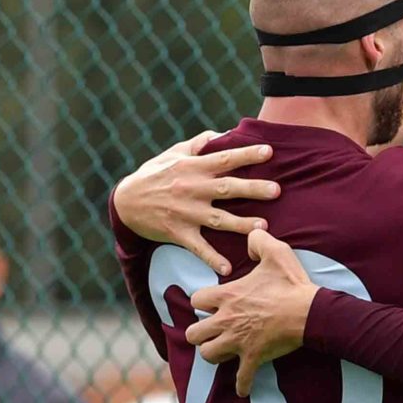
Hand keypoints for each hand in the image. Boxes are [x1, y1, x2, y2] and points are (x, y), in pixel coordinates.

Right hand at [111, 132, 281, 275]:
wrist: (125, 202)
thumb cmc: (153, 174)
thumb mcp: (173, 154)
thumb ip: (198, 144)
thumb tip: (221, 133)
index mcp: (193, 167)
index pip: (224, 158)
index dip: (246, 155)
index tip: (269, 152)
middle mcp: (191, 189)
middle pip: (227, 188)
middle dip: (252, 189)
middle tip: (276, 190)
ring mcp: (185, 212)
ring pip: (217, 219)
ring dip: (240, 224)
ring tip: (263, 227)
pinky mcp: (177, 232)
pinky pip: (198, 247)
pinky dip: (212, 258)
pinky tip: (227, 268)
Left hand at [186, 230, 318, 397]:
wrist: (310, 312)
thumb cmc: (292, 283)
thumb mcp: (276, 252)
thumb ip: (259, 240)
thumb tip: (253, 233)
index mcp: (227, 296)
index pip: (196, 300)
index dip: (201, 302)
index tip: (211, 304)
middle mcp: (227, 320)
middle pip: (193, 333)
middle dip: (200, 333)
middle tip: (211, 331)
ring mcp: (238, 341)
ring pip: (208, 355)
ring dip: (213, 354)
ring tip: (222, 351)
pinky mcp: (254, 357)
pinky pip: (241, 378)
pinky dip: (241, 384)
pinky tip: (242, 387)